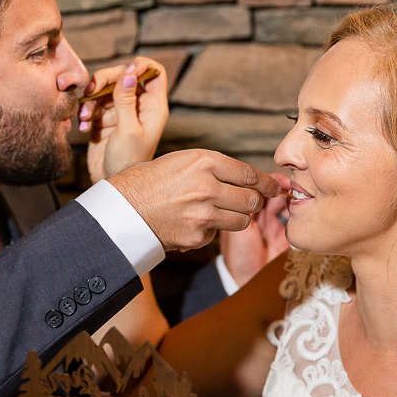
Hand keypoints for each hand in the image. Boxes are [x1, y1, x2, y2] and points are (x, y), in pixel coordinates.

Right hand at [80, 57, 168, 182]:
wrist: (110, 183)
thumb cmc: (127, 162)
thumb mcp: (128, 130)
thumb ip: (126, 100)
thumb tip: (129, 73)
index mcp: (153, 107)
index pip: (154, 73)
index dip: (141, 65)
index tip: (125, 69)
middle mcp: (139, 105)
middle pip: (125, 75)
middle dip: (106, 80)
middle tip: (91, 91)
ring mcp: (121, 111)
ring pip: (106, 87)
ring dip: (92, 98)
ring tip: (85, 117)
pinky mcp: (105, 118)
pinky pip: (94, 103)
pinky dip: (86, 110)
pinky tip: (83, 126)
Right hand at [108, 150, 279, 251]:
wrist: (122, 208)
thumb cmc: (150, 181)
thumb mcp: (183, 161)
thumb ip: (215, 167)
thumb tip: (247, 179)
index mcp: (204, 161)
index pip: (250, 174)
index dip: (267, 183)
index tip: (274, 188)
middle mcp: (206, 186)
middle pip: (251, 200)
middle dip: (254, 202)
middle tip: (249, 202)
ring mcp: (202, 213)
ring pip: (241, 220)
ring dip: (236, 218)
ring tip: (219, 213)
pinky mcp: (196, 235)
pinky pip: (217, 235)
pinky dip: (210, 231)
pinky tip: (192, 223)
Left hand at [220, 172, 291, 286]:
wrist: (248, 280)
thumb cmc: (237, 256)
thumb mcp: (237, 230)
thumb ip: (245, 211)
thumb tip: (254, 189)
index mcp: (241, 209)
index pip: (253, 187)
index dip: (264, 180)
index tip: (274, 177)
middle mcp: (256, 214)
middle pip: (270, 190)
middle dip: (280, 184)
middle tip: (291, 182)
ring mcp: (271, 222)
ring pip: (283, 200)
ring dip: (290, 194)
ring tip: (296, 192)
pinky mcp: (285, 232)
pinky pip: (293, 216)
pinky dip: (298, 209)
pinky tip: (299, 206)